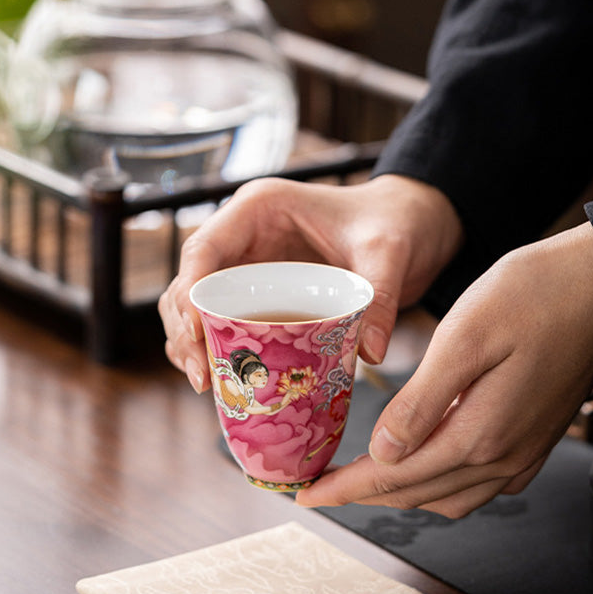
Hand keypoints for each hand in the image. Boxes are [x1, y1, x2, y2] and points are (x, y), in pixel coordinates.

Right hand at [158, 175, 462, 391]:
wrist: (407, 225)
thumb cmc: (392, 221)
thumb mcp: (388, 252)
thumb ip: (381, 295)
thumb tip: (369, 355)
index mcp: (258, 209)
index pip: (203, 249)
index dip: (189, 295)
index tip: (197, 336)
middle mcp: (242, 235)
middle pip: (189, 283)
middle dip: (185, 330)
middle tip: (202, 376)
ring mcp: (247, 264)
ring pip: (196, 304)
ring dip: (191, 343)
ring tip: (206, 384)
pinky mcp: (259, 290)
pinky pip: (222, 319)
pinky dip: (215, 347)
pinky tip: (222, 379)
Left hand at [296, 222, 592, 517]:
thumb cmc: (530, 296)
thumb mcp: (465, 339)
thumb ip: (422, 403)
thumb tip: (383, 452)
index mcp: (479, 432)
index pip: (394, 477)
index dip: (345, 489)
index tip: (308, 495)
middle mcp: (502, 456)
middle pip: (416, 493)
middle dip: (362, 494)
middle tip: (321, 488)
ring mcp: (522, 453)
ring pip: (445, 496)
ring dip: (398, 492)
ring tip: (359, 477)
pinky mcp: (533, 440)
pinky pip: (476, 486)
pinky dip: (436, 484)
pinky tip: (417, 462)